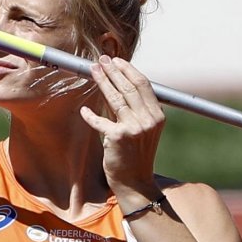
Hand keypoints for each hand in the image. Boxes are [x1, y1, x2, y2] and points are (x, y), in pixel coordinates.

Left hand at [79, 55, 164, 204]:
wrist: (135, 182)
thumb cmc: (136, 154)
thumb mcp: (142, 130)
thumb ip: (135, 110)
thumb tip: (117, 86)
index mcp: (157, 116)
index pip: (143, 85)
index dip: (129, 70)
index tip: (116, 61)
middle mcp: (149, 120)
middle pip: (129, 87)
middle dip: (113, 70)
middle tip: (101, 60)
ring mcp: (135, 128)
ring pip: (115, 98)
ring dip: (102, 81)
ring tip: (93, 70)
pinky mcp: (118, 137)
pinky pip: (100, 121)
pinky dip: (90, 115)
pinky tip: (84, 110)